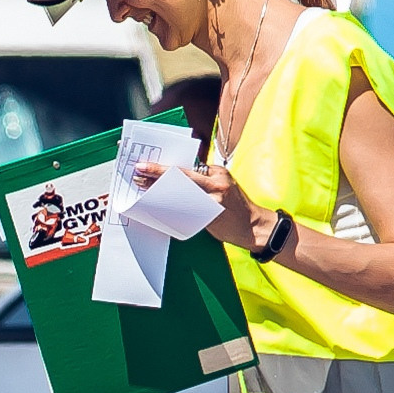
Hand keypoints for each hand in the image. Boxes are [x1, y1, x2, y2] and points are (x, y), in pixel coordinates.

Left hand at [131, 161, 268, 249]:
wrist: (254, 226)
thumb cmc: (236, 206)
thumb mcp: (223, 185)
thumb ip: (203, 180)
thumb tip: (175, 179)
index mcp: (217, 172)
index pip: (186, 167)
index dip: (163, 167)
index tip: (145, 165)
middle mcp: (216, 183)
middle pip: (181, 176)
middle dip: (157, 174)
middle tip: (138, 173)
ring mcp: (214, 200)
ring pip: (181, 193)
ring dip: (159, 192)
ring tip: (143, 190)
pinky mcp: (212, 217)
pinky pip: (187, 213)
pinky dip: (171, 212)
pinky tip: (158, 211)